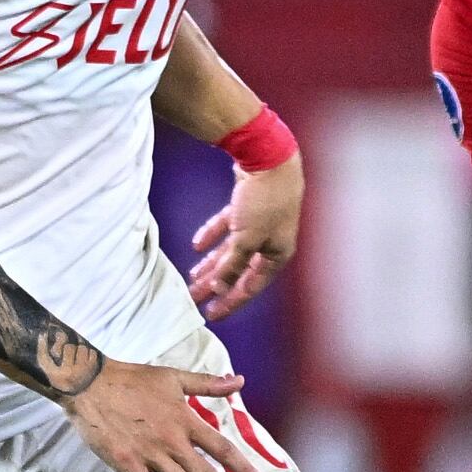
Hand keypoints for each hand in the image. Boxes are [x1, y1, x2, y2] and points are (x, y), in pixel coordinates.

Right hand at [59, 361, 266, 471]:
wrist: (91, 384)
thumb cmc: (132, 379)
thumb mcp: (174, 377)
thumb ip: (208, 383)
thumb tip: (240, 380)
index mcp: (186, 419)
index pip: (222, 448)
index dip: (242, 468)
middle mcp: (173, 440)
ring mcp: (151, 454)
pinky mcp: (128, 463)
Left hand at [187, 155, 301, 321]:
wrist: (268, 157)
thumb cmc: (264, 202)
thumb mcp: (246, 239)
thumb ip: (232, 265)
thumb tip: (220, 288)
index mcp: (277, 254)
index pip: (251, 285)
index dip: (230, 301)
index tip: (211, 314)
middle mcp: (270, 241)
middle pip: (239, 269)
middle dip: (217, 284)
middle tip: (195, 298)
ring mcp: (259, 223)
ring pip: (232, 249)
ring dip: (213, 263)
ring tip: (193, 277)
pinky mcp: (248, 205)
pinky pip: (228, 227)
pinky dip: (214, 235)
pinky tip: (197, 244)